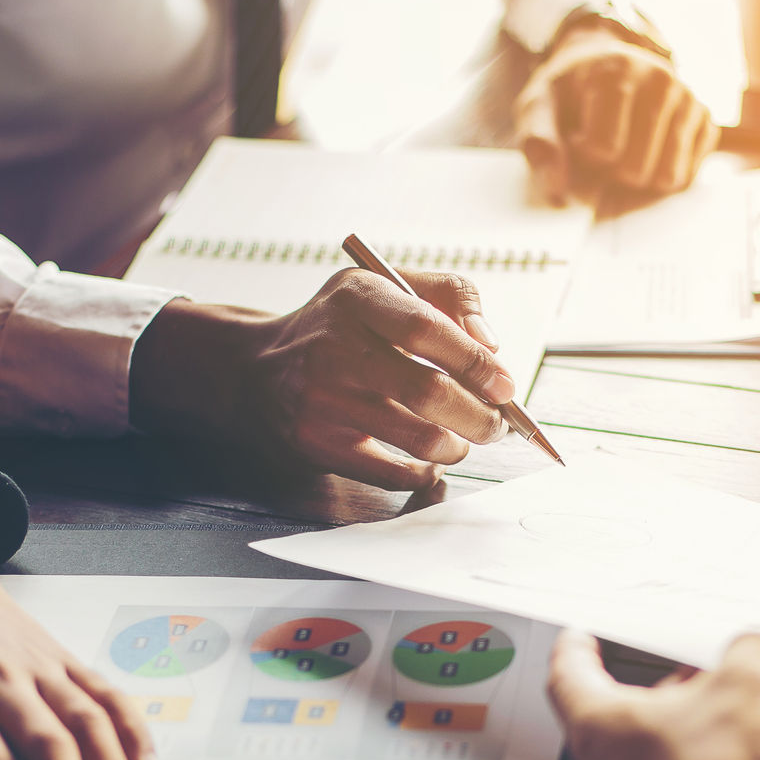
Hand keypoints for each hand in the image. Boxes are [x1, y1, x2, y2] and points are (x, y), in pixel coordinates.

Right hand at [130, 269, 512, 489]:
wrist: (255, 369)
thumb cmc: (337, 326)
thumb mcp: (381, 287)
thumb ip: (446, 297)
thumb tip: (491, 346)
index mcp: (357, 299)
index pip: (426, 328)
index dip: (475, 360)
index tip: (504, 385)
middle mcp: (333, 347)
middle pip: (428, 392)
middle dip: (479, 416)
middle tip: (497, 425)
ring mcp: (321, 399)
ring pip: (416, 438)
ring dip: (456, 446)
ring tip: (463, 440)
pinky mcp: (316, 442)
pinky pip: (389, 472)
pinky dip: (423, 472)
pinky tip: (429, 461)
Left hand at [516, 23, 715, 204]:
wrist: (604, 62)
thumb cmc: (570, 91)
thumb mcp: (538, 105)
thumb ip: (539, 142)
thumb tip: (557, 189)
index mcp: (618, 73)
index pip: (605, 151)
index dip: (585, 156)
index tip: (578, 136)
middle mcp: (661, 81)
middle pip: (637, 170)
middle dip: (613, 172)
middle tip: (603, 147)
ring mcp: (688, 100)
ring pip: (668, 178)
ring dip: (640, 179)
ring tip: (625, 150)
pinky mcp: (705, 120)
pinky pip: (688, 175)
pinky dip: (663, 173)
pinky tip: (648, 150)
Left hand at [546, 630, 759, 759]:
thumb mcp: (746, 684)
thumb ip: (751, 654)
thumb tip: (759, 651)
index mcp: (603, 729)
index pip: (570, 677)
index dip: (577, 649)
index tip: (582, 637)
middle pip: (653, 715)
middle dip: (701, 687)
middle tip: (731, 665)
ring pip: (701, 751)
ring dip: (747, 726)